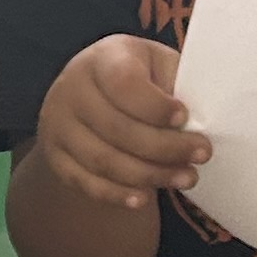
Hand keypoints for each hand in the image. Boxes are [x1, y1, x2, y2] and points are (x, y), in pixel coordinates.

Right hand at [36, 36, 208, 212]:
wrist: (91, 96)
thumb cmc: (140, 79)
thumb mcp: (159, 66)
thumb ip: (176, 85)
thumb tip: (199, 122)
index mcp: (103, 58)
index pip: (123, 83)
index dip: (155, 106)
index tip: (185, 118)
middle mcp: (71, 88)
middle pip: (116, 127)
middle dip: (165, 147)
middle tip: (202, 156)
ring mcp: (57, 124)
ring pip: (103, 160)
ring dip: (149, 175)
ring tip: (185, 178)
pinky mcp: (54, 156)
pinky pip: (85, 182)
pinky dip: (117, 194)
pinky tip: (144, 198)